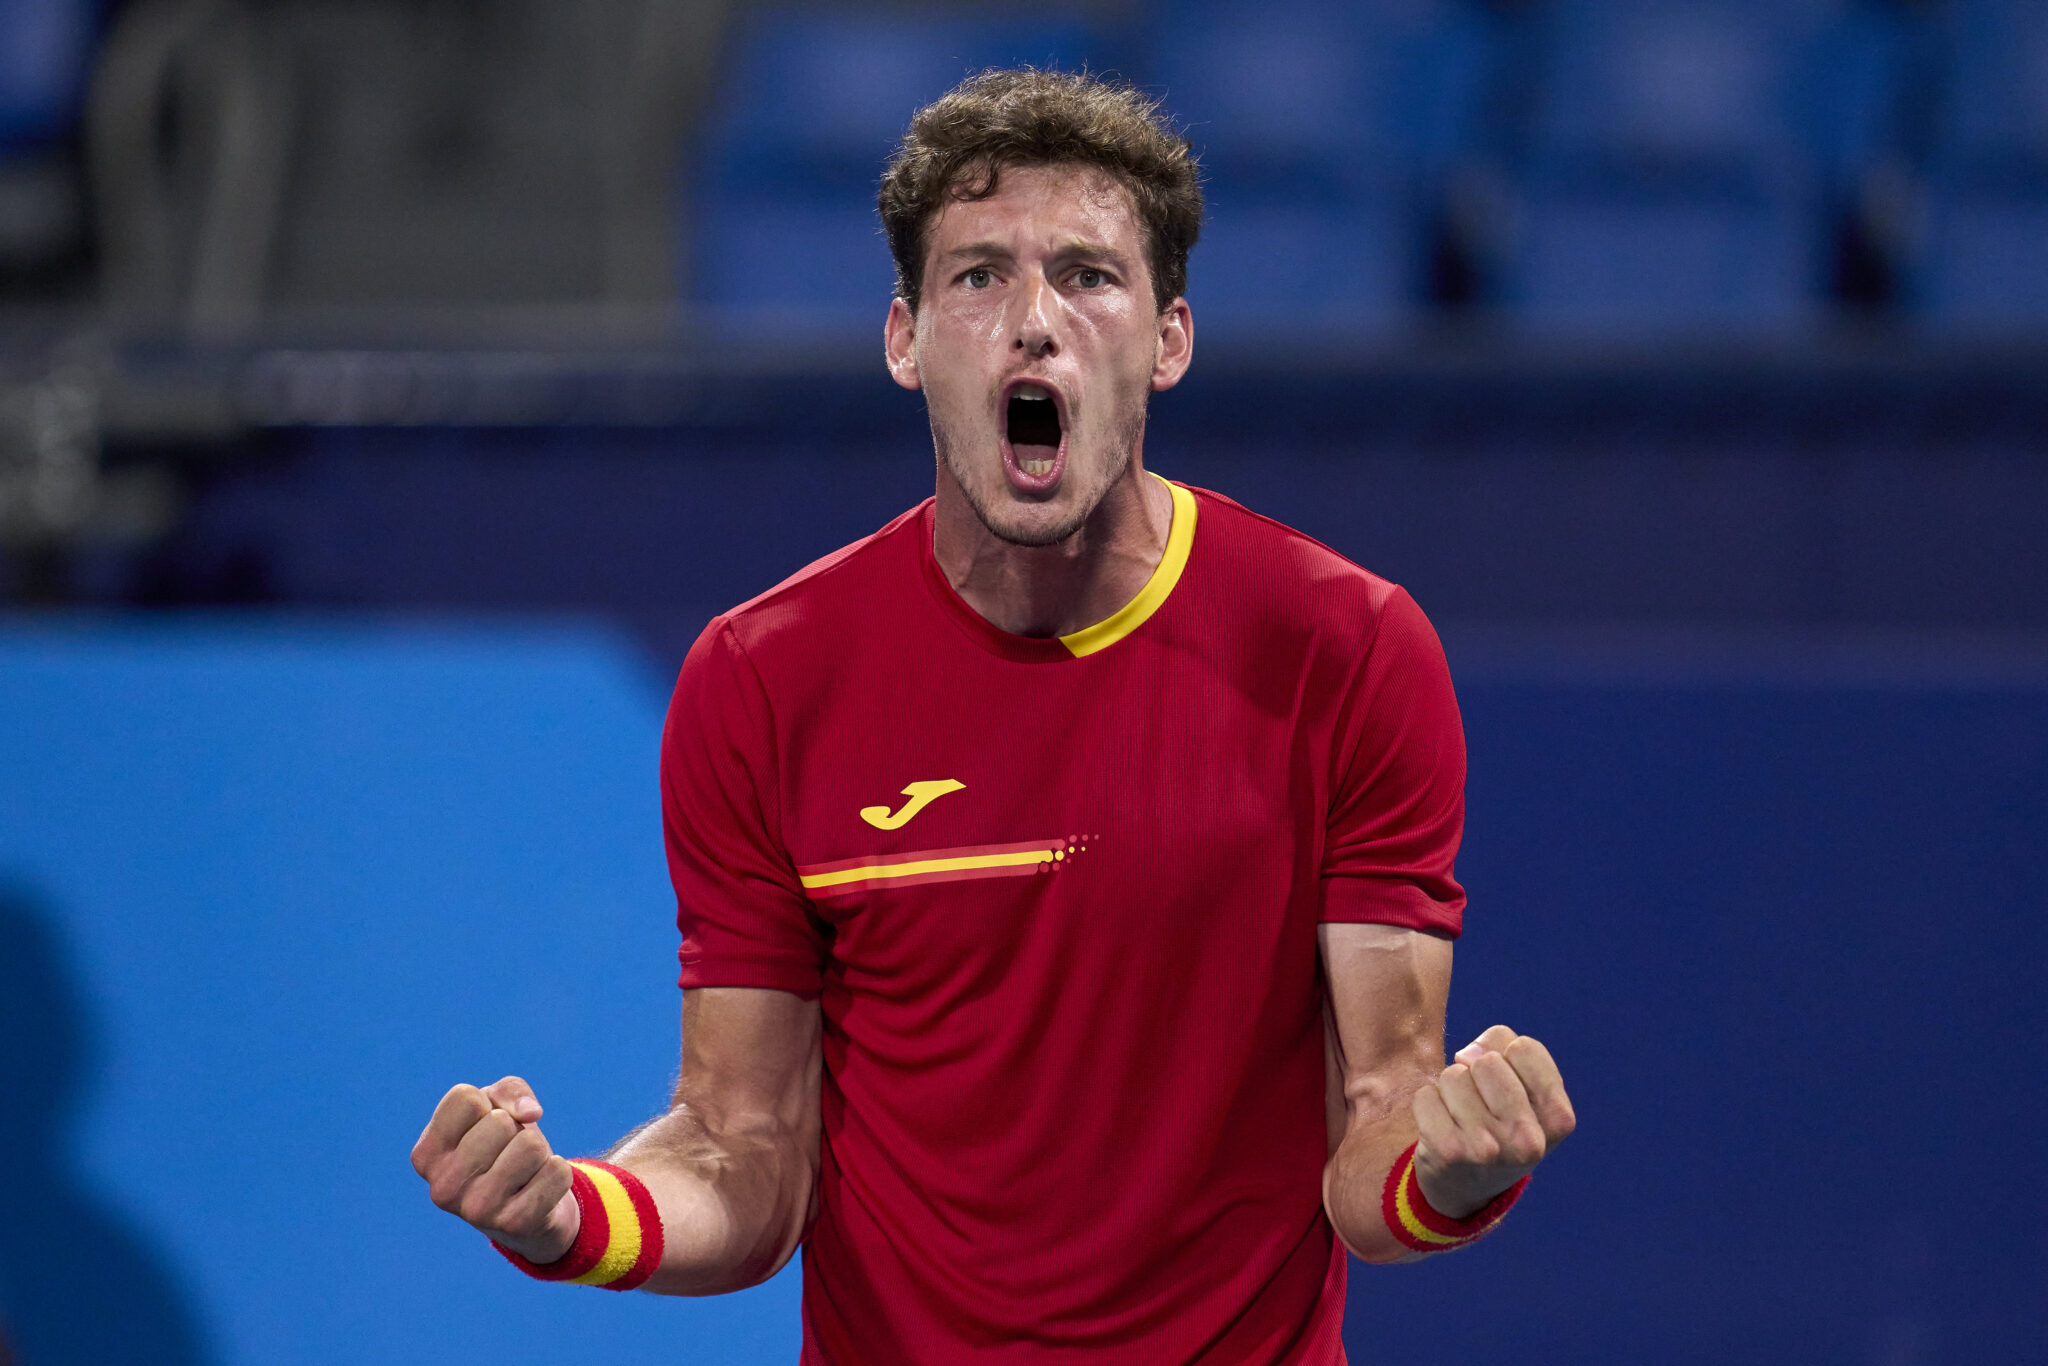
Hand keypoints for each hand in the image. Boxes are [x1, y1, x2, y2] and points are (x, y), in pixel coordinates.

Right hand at [411, 1075, 579, 1263]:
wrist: (528, 1210)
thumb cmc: (504, 1148)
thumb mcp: (497, 1107)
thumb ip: (509, 1090)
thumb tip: (530, 1113)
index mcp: (426, 1156)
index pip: (465, 1098)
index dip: (488, 1104)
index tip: (486, 1127)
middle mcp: (442, 1188)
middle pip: (500, 1122)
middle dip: (516, 1129)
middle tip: (509, 1155)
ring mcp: (476, 1211)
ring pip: (531, 1145)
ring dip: (538, 1151)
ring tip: (524, 1171)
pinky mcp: (514, 1225)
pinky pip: (558, 1171)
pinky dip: (558, 1173)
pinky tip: (539, 1190)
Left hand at [1411, 1025, 1574, 1218]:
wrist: (1467, 1186)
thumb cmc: (1499, 1123)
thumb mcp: (1525, 1091)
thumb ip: (1506, 1049)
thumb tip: (1467, 1055)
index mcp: (1559, 1120)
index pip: (1523, 1047)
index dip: (1506, 1056)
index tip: (1505, 1086)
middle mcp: (1528, 1140)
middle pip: (1487, 1060)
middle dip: (1476, 1072)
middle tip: (1480, 1104)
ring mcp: (1488, 1149)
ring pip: (1454, 1075)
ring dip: (1451, 1089)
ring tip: (1462, 1118)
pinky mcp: (1449, 1152)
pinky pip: (1425, 1095)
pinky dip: (1428, 1104)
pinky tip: (1441, 1129)